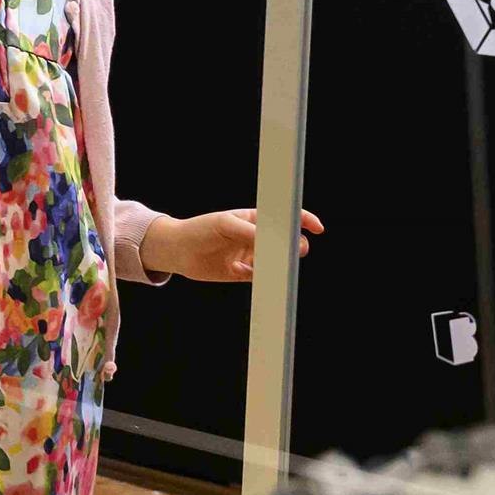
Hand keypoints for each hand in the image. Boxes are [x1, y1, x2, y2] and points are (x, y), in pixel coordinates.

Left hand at [145, 206, 322, 282]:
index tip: (317, 228)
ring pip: (276, 262)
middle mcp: (258, 237)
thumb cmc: (200, 229)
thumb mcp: (225, 225)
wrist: (178, 250)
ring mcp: (253, 255)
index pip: (287, 217)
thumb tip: (275, 242)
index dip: (305, 221)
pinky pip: (261, 277)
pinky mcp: (245, 273)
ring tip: (259, 262)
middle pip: (288, 243)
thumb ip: (250, 233)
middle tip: (289, 252)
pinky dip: (256, 275)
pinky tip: (238, 268)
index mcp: (256, 219)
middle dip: (293, 247)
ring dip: (275, 264)